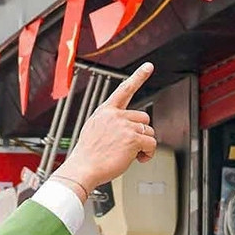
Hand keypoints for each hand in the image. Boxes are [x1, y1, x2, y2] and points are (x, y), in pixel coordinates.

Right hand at [54, 63, 156, 195]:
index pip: (124, 89)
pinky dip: (148, 153)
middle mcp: (115, 115)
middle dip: (142, 131)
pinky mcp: (132, 139)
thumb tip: (127, 128)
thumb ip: (111, 123)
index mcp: (105, 111)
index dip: (138, 76)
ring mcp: (124, 126)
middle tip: (133, 145)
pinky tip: (138, 159)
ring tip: (132, 154)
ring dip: (145, 144)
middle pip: (144, 116)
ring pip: (149, 131)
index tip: (148, 66)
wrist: (83, 168)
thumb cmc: (88, 154)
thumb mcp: (94, 129)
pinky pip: (151, 144)